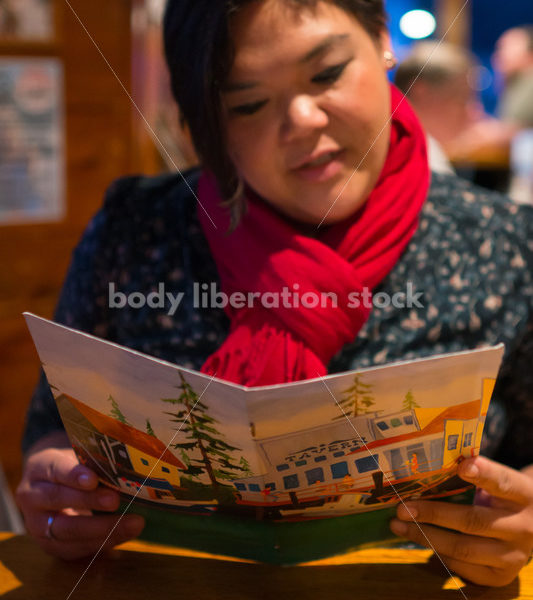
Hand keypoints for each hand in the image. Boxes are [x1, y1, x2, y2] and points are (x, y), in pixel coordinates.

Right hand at [16, 431, 144, 559]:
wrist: (50, 486)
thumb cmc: (73, 467)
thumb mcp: (78, 457)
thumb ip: (95, 463)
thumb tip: (128, 468)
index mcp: (40, 468)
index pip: (55, 470)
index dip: (74, 475)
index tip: (94, 479)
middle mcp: (32, 497)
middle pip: (57, 500)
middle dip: (89, 502)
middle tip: (115, 500)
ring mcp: (38, 525)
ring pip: (66, 530)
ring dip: (101, 529)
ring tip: (133, 523)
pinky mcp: (50, 545)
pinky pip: (74, 549)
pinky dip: (101, 543)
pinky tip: (123, 535)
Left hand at [390, 456, 532, 586]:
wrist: (531, 527)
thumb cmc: (501, 496)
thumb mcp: (496, 480)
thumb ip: (472, 472)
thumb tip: (426, 465)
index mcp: (522, 494)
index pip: (503, 482)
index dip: (484, 474)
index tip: (462, 466)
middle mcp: (523, 527)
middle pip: (474, 521)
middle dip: (434, 513)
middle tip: (402, 507)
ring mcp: (514, 555)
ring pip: (464, 549)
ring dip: (425, 536)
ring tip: (399, 524)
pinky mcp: (501, 576)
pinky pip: (463, 568)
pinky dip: (438, 553)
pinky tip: (420, 539)